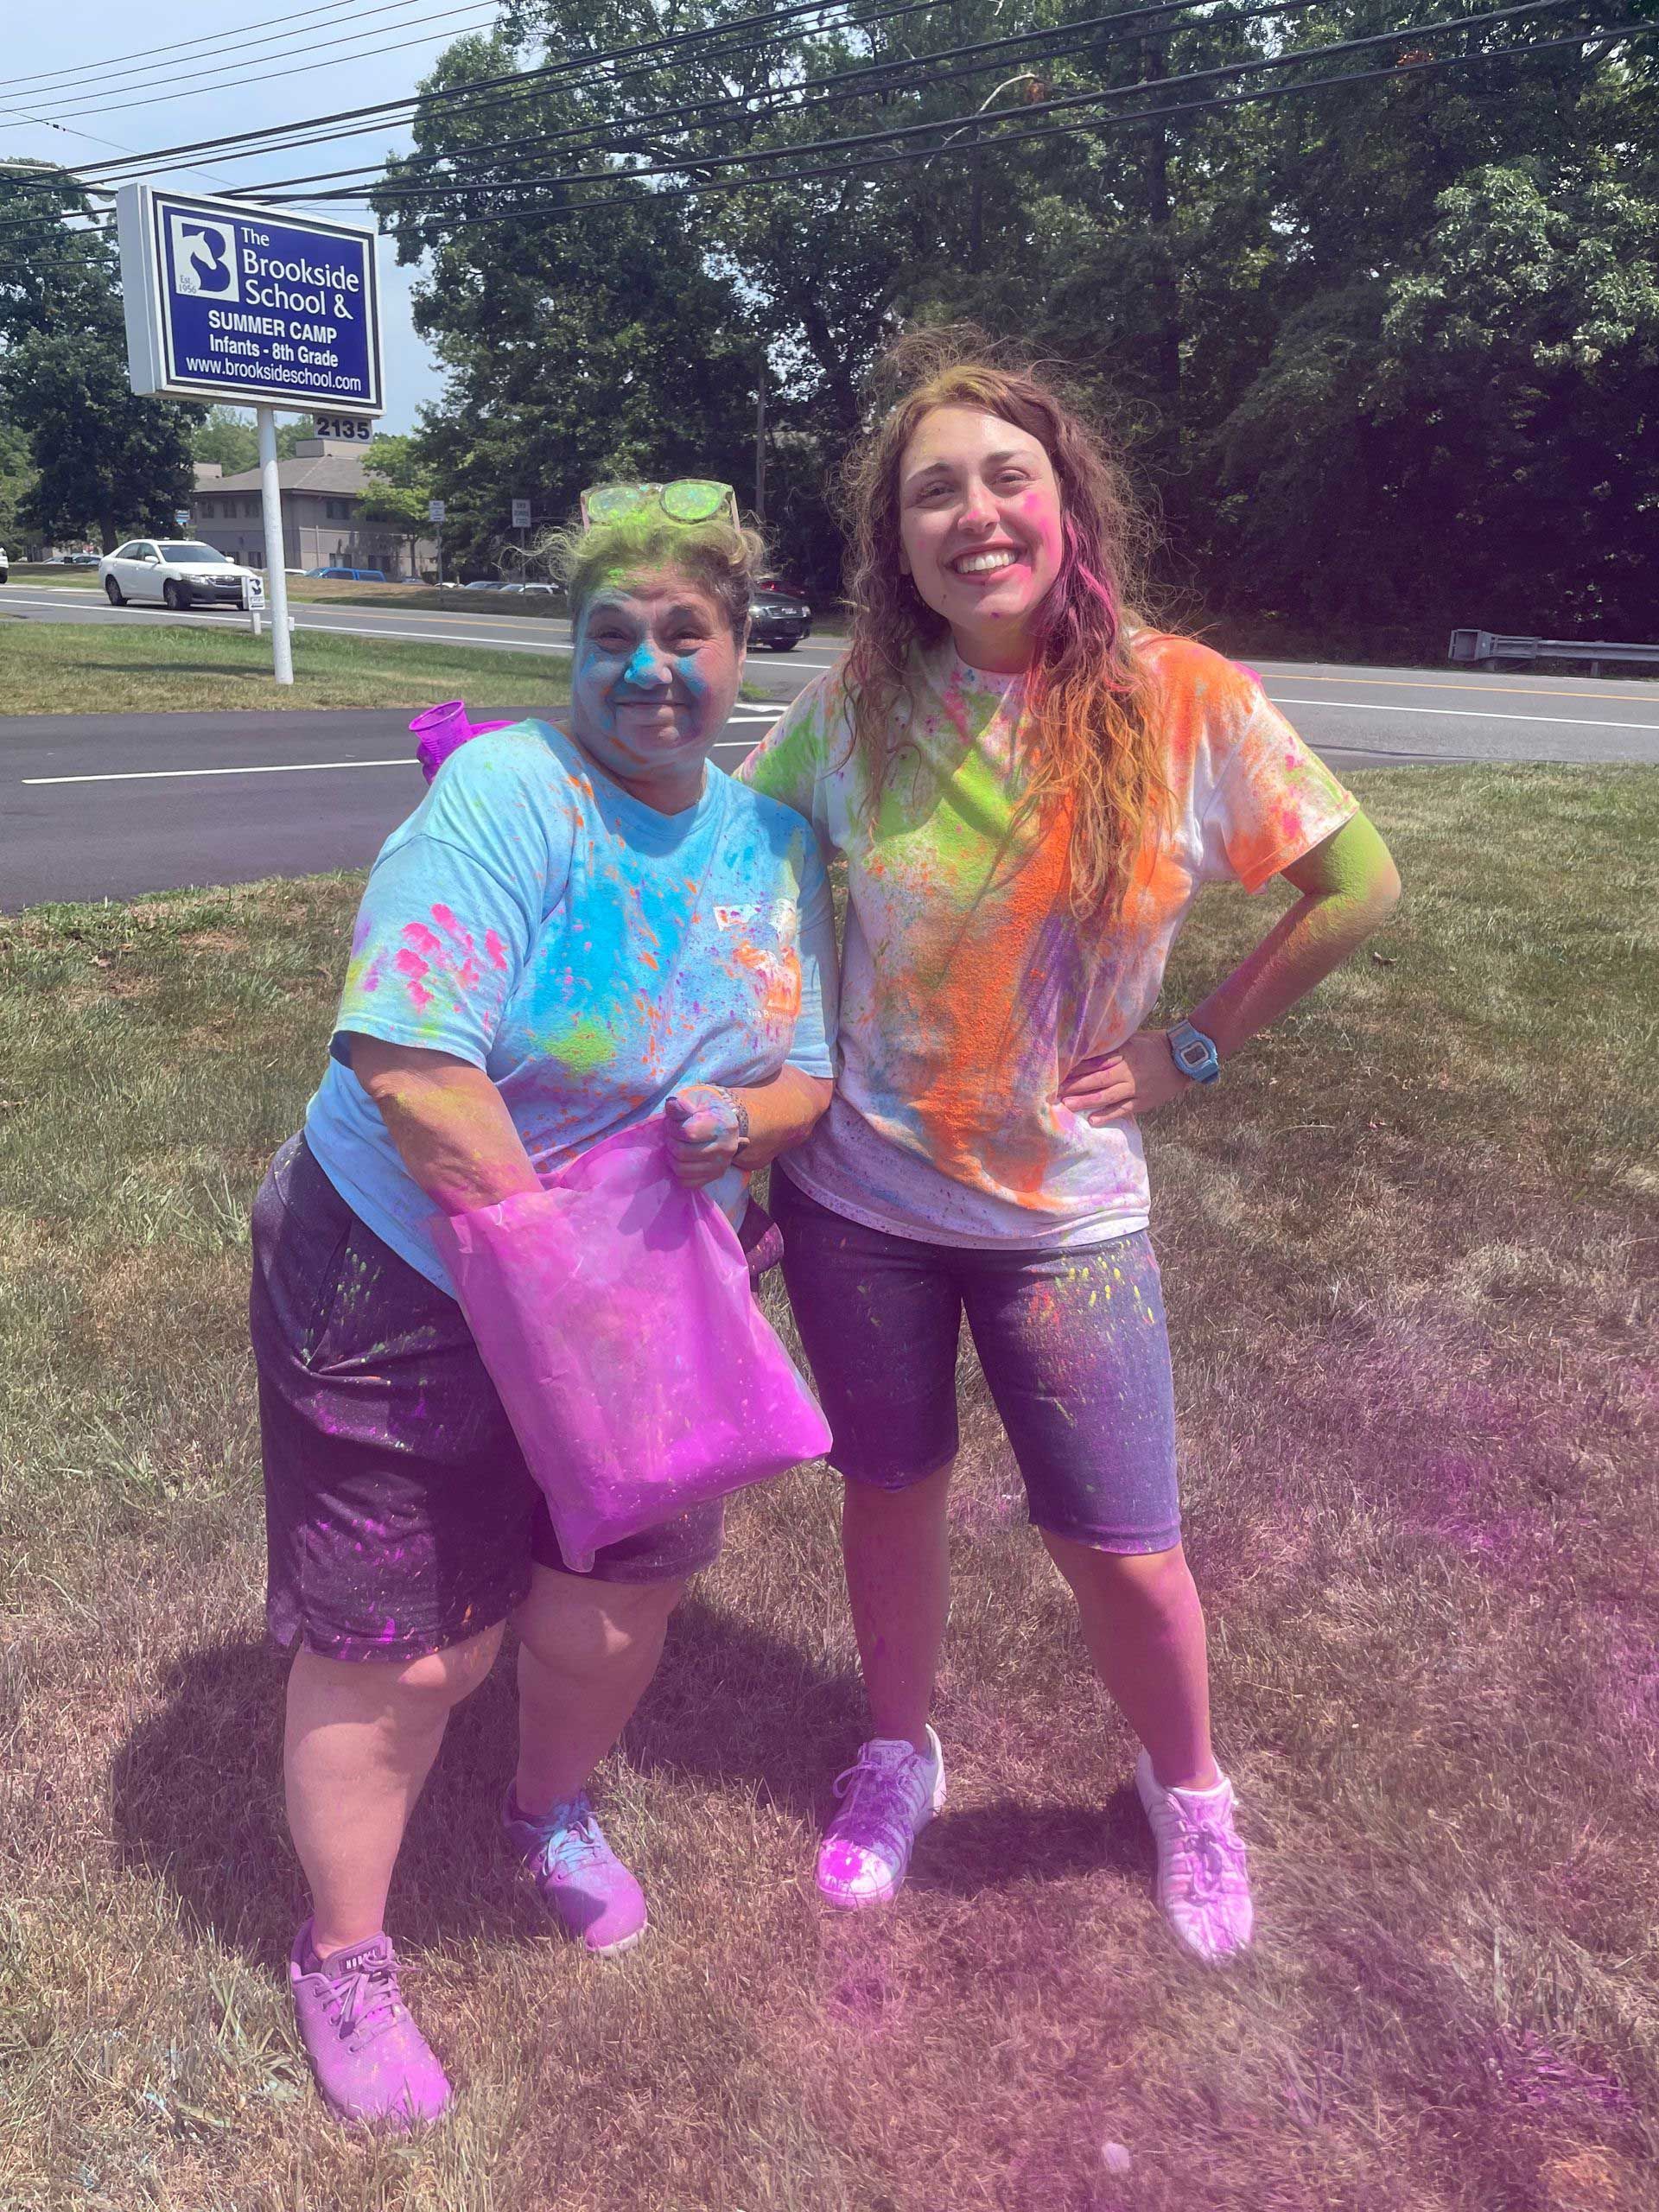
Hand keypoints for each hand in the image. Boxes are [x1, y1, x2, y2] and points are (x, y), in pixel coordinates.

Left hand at [663, 1084, 745, 1185]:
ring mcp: (721, 1166)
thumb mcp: (696, 1099)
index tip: (672, 1122)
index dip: (672, 1127)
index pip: (688, 1132)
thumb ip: (683, 1104)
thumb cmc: (706, 1108)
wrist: (723, 1122)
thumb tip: (671, 1105)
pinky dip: (678, 1172)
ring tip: (675, 1144)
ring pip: (682, 1169)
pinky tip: (681, 1158)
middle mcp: (727, 1149)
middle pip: (683, 1153)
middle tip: (671, 1133)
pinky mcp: (714, 1177)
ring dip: (671, 1156)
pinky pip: (687, 1182)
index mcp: (724, 1126)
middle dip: (670, 1141)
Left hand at [1056, 1031, 1195, 1126]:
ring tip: (1068, 1104)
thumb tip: (1088, 1047)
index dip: (1076, 1068)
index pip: (1095, 1061)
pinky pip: (1123, 1109)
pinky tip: (1093, 1120)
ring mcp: (1136, 1088)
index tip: (1059, 1072)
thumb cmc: (1155, 1046)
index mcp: (1124, 1053)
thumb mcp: (1133, 1039)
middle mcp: (1128, 1070)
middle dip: (1074, 1085)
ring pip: (1107, 1096)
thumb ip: (1112, 1045)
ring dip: (1086, 1101)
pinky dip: (1108, 1115)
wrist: (1183, 1059)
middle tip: (1055, 1091)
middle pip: (1096, 1079)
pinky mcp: (1144, 1101)